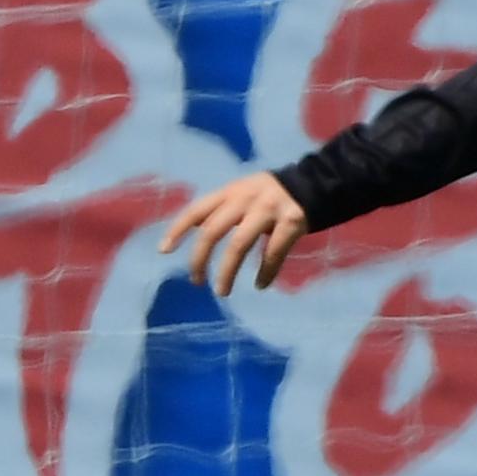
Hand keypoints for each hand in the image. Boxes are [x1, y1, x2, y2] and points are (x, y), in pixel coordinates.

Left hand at [158, 170, 314, 296]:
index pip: (196, 210)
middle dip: (200, 258)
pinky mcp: (292, 221)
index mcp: (229, 192)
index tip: (163, 251)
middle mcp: (245, 198)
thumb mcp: (240, 195)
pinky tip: (260, 285)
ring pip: (240, 244)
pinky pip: (273, 252)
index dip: (178, 230)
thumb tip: (188, 229)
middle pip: (213, 230)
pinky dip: (266, 272)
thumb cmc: (268, 197)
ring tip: (222, 291)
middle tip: (196, 281)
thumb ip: (219, 211)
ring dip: (227, 271)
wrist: (313, 184)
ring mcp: (268, 209)